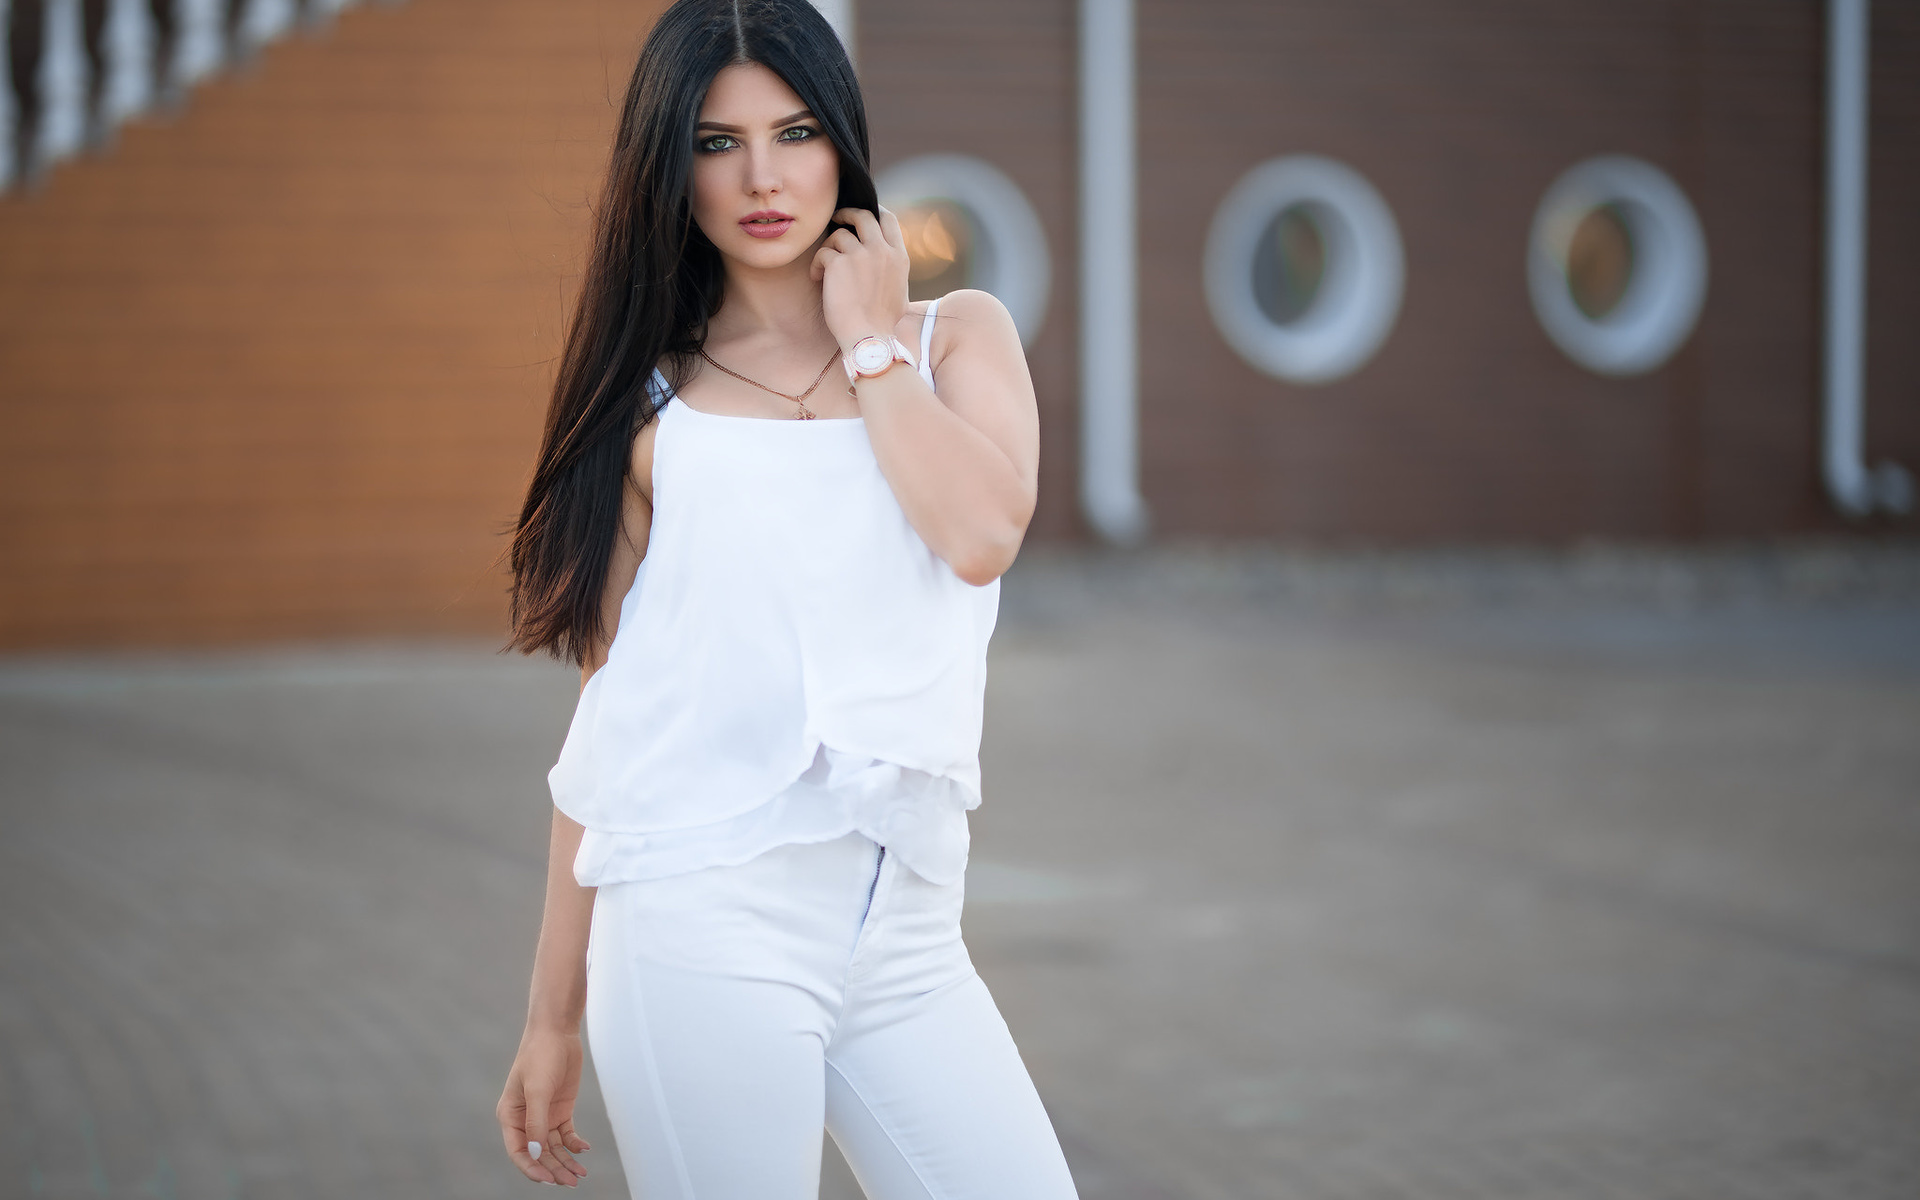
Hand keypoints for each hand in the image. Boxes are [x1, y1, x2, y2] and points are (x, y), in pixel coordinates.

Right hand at [498, 1027, 592, 1186]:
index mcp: (510, 1116)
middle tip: (572, 1182)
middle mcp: (525, 1119)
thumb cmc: (540, 1056)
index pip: (519, 1152)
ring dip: (565, 1161)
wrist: (557, 1032)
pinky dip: (574, 1144)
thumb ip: (536, 1123)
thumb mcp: (537, 1090)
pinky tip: (584, 1149)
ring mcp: (543, 1115)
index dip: (532, 1169)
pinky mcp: (560, 1109)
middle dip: (554, 1169)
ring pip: (553, 1147)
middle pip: (539, 1153)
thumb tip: (537, 1154)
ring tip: (580, 1174)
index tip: (549, 1180)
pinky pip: (566, 1134)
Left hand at [811, 205, 909, 353]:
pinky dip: (817, 265)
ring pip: (839, 235)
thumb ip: (892, 268)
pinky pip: (823, 253)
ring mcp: (860, 255)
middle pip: (862, 216)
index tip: (860, 217)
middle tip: (836, 221)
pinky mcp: (838, 263)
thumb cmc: (882, 322)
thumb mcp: (899, 290)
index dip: (874, 211)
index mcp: (899, 256)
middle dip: (846, 214)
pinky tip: (817, 279)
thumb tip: (885, 257)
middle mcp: (881, 250)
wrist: (868, 337)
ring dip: (828, 247)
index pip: (888, 219)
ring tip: (824, 267)